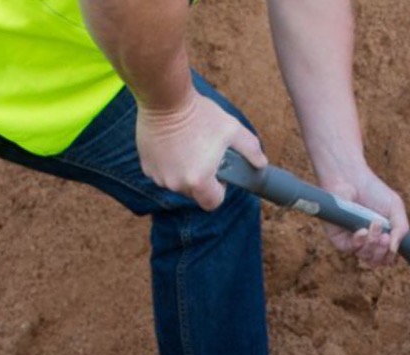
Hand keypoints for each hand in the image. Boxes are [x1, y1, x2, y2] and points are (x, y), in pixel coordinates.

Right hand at [136, 91, 266, 210]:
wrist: (164, 97)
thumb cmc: (200, 114)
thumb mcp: (231, 129)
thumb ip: (250, 149)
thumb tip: (261, 164)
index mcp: (199, 181)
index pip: (213, 203)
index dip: (219, 190)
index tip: (220, 173)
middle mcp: (177, 185)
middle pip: (195, 194)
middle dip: (202, 178)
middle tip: (205, 153)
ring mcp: (159, 177)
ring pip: (177, 183)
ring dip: (184, 171)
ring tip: (188, 144)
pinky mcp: (147, 167)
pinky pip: (162, 173)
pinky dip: (169, 163)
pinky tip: (173, 143)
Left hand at [316, 166, 408, 267]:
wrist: (352, 178)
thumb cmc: (374, 192)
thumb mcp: (395, 208)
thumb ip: (401, 229)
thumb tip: (394, 250)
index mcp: (380, 238)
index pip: (385, 259)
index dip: (389, 256)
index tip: (391, 239)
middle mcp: (366, 243)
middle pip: (375, 261)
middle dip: (382, 250)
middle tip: (384, 236)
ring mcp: (352, 242)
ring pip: (364, 256)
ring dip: (373, 241)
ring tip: (375, 223)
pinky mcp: (339, 239)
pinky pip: (350, 249)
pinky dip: (359, 241)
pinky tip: (362, 230)